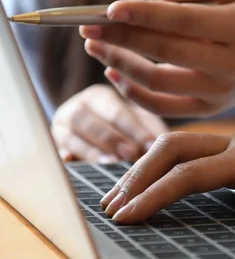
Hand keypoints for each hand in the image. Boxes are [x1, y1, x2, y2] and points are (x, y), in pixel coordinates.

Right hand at [52, 84, 168, 162]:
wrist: (103, 133)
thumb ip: (149, 130)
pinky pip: (56, 150)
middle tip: (130, 154)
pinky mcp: (54, 146)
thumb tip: (157, 144)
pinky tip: (72, 162)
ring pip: (70, 135)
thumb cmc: (129, 127)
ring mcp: (60, 127)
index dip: (133, 129)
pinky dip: (66, 156)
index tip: (150, 144)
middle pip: (88, 120)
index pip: (116, 110)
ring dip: (91, 150)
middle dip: (110, 138)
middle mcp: (76, 107)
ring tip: (111, 162)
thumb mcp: (142, 122)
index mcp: (100, 96)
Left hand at [80, 0, 234, 117]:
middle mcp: (231, 63)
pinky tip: (114, 73)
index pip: (183, 21)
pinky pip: (164, 108)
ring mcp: (220, 91)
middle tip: (87, 27)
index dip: (144, 15)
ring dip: (121, 64)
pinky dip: (135, 93)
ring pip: (160, 83)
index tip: (109, 9)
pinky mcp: (211, 109)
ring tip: (95, 47)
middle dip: (121, 39)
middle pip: (165, 52)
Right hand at [99, 112, 234, 223]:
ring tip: (123, 192)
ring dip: (146, 165)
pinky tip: (159, 175)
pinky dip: (165, 160)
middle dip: (138, 175)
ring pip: (180, 143)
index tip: (128, 215)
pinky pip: (193, 147)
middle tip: (111, 204)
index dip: (157, 194)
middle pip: (174, 148)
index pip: (193, 174)